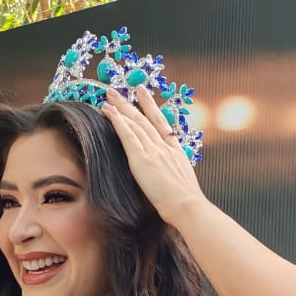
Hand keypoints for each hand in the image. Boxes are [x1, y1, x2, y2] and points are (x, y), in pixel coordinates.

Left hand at [101, 86, 207, 224]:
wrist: (187, 206)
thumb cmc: (186, 204)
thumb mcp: (184, 183)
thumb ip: (174, 174)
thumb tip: (168, 177)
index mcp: (176, 152)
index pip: (161, 124)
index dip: (151, 106)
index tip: (143, 93)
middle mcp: (164, 147)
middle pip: (145, 119)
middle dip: (131, 103)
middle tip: (120, 89)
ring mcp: (153, 151)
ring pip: (135, 123)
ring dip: (121, 108)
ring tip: (109, 95)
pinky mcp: (142, 159)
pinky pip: (127, 136)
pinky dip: (118, 121)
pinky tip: (108, 111)